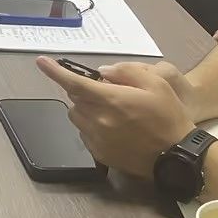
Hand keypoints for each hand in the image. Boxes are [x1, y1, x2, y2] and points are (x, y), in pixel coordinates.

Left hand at [35, 57, 196, 178]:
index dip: (55, 71)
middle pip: (75, 99)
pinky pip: (85, 134)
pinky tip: (114, 128)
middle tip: (109, 91)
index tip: (41, 62)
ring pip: (77, 117)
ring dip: (87, 109)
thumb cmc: (168, 116)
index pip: (74, 83)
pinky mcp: (99, 154)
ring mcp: (96, 139)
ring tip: (113, 111)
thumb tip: (102, 72)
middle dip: (85, 91)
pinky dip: (92, 126)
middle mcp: (98, 120)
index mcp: (110, 100)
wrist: (176, 156)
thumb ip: (126, 72)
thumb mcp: (156, 83)